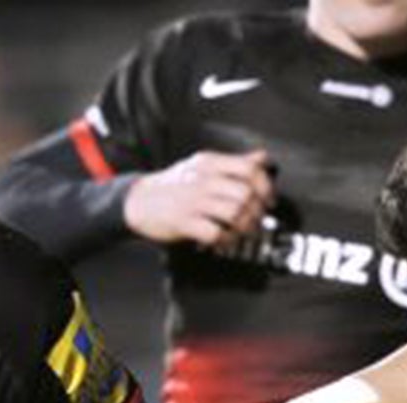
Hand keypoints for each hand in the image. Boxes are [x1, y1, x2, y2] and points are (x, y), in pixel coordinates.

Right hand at [124, 149, 274, 248]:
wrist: (139, 201)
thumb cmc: (174, 186)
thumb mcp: (202, 166)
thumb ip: (234, 163)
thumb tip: (262, 158)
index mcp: (210, 163)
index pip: (249, 168)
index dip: (265, 186)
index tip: (267, 199)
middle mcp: (203, 179)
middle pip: (245, 193)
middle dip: (257, 211)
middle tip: (256, 219)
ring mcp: (193, 201)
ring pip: (234, 212)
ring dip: (244, 227)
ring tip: (240, 231)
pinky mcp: (184, 222)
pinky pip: (215, 233)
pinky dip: (225, 240)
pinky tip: (223, 240)